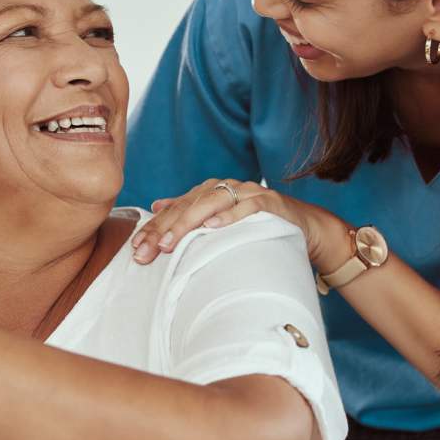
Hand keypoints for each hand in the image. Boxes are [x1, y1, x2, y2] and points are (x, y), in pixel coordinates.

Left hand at [131, 177, 349, 269]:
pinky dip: (229, 217)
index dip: (154, 228)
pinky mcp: (268, 202)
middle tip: (146, 251)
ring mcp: (245, 193)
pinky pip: (246, 207)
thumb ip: (189, 211)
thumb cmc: (256, 226)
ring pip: (210, 204)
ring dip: (188, 223)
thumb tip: (156, 205)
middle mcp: (224, 188)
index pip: (174, 210)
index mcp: (208, 192)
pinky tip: (212, 228)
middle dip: (163, 230)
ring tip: (169, 243)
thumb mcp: (219, 220)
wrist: (303, 225)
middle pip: (187, 207)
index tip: (135, 249)